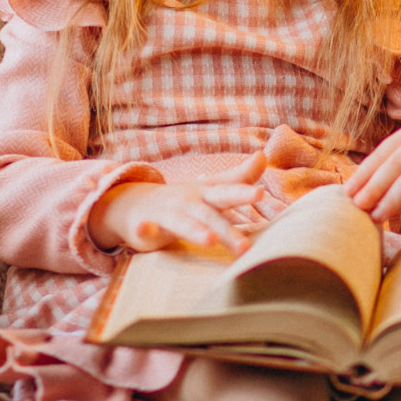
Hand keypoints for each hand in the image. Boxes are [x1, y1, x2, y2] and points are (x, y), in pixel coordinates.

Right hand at [88, 151, 265, 252]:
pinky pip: (145, 228)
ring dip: (195, 230)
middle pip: (210, 214)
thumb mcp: (212, 187)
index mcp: (207, 194)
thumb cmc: (184, 199)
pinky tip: (143, 229)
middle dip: (227, 228)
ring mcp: (168, 213)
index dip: (243, 192)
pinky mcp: (147, 227)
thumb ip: (240, 177)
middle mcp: (189, 202)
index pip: (228, 193)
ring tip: (209, 240)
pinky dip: (144, 228)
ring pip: (183, 223)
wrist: (137, 202)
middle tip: (245, 245)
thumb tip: (263, 156)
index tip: (260, 193)